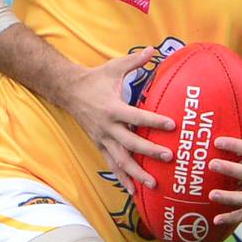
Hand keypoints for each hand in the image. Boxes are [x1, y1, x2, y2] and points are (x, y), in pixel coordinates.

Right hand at [68, 46, 174, 193]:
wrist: (69, 91)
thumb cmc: (96, 78)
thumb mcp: (114, 67)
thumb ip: (135, 61)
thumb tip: (154, 49)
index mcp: (112, 108)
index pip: (137, 116)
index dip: (154, 121)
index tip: (172, 125)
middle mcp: (107, 127)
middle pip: (130, 143)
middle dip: (149, 151)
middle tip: (169, 157)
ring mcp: (102, 139)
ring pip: (120, 160)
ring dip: (136, 173)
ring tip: (153, 183)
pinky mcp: (99, 145)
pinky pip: (112, 165)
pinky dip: (122, 178)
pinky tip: (133, 191)